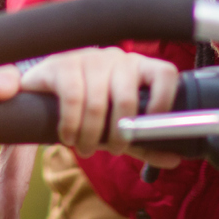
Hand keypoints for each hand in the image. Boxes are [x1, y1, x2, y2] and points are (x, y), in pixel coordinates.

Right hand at [19, 47, 186, 164]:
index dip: (163, 100)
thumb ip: (144, 143)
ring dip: (90, 136)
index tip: (150, 127)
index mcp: (138, 69)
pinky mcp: (62, 64)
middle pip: (127, 98)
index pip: (164, 74)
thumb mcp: (118, 127)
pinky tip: (67, 136)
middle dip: (118, 135)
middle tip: (110, 151)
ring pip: (98, 102)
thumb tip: (175, 160)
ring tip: (84, 148)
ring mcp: (89, 58)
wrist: (43, 95)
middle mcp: (117, 59)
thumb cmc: (88, 108)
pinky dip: (71, 124)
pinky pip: (72, 97)